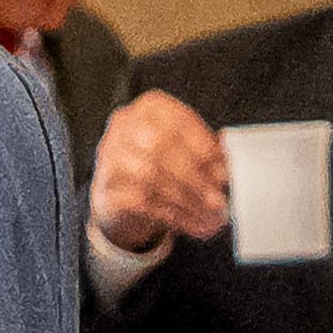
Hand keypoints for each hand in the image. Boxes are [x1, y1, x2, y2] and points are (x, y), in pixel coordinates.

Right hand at [89, 92, 231, 254]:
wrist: (124, 194)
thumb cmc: (163, 164)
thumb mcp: (187, 150)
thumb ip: (207, 152)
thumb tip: (226, 167)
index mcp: (151, 108)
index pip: (177, 122)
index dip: (203, 148)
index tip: (223, 172)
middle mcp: (125, 125)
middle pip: (159, 149)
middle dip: (194, 178)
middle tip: (218, 201)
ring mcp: (110, 156)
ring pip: (149, 176)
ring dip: (186, 201)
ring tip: (210, 217)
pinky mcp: (105, 188)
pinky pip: (140, 202)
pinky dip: (172, 215)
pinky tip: (193, 225)